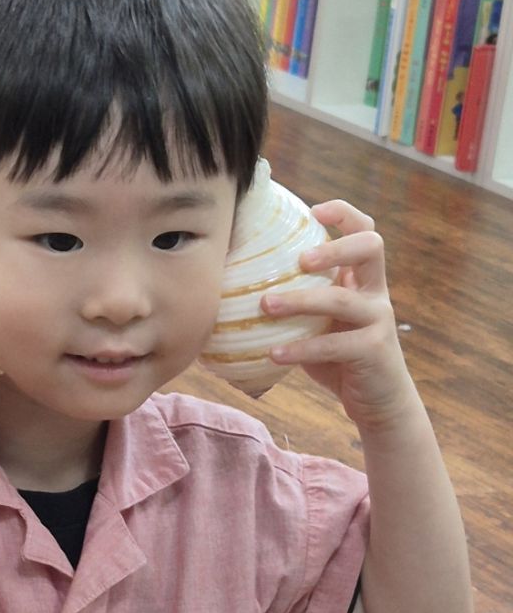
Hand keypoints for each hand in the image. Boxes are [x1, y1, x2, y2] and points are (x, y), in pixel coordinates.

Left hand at [262, 201, 417, 428]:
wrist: (377, 402)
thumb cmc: (338, 359)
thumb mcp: (319, 326)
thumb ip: (296, 307)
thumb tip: (233, 295)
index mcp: (363, 280)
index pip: (365, 231)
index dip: (344, 214)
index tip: (313, 210)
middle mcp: (375, 293)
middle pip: (371, 247)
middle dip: (335, 247)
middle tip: (300, 260)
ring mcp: (378, 320)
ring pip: (342, 300)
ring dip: (301, 300)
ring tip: (265, 305)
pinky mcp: (374, 350)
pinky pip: (334, 345)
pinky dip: (301, 348)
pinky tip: (273, 354)